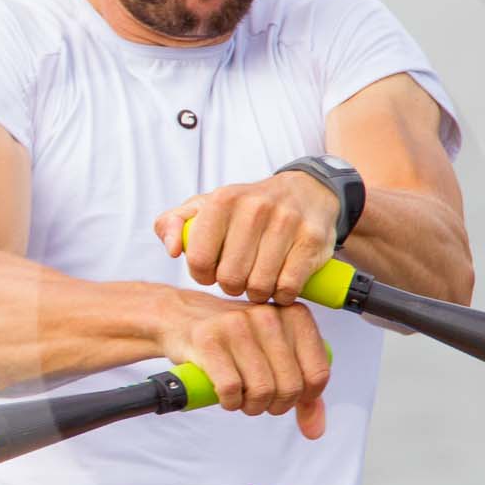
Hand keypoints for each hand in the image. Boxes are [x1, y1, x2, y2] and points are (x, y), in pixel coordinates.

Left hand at [154, 174, 339, 304]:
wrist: (306, 191)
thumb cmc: (247, 208)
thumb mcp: (206, 206)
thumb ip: (174, 223)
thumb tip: (171, 250)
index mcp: (223, 199)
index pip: (198, 259)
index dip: (203, 274)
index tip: (213, 271)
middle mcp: (255, 206)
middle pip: (230, 278)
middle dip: (232, 286)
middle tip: (239, 278)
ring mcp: (286, 221)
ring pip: (260, 286)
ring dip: (258, 293)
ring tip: (259, 281)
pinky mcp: (312, 239)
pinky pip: (288, 286)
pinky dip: (283, 294)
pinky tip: (281, 284)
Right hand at [156, 290, 330, 439]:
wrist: (183, 319)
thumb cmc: (236, 340)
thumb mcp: (276, 356)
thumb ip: (302, 391)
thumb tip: (315, 430)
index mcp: (294, 315)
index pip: (318, 374)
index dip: (302, 398)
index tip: (284, 396)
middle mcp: (269, 315)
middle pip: (290, 387)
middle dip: (275, 406)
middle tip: (259, 400)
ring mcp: (238, 326)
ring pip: (262, 391)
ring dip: (251, 407)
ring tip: (243, 398)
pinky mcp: (208, 340)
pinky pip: (231, 389)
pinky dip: (230, 403)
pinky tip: (226, 395)